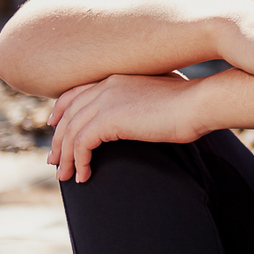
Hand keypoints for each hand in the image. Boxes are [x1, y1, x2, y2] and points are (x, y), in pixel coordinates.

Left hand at [47, 73, 200, 182]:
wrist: (199, 103)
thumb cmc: (190, 102)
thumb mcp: (159, 97)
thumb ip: (142, 101)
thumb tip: (141, 117)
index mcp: (116, 77)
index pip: (75, 92)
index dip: (60, 110)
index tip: (54, 127)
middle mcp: (106, 85)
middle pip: (67, 114)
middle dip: (58, 140)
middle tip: (55, 162)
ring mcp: (106, 101)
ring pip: (70, 132)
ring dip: (66, 157)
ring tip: (66, 177)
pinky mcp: (109, 120)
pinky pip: (82, 144)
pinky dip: (79, 162)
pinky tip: (85, 176)